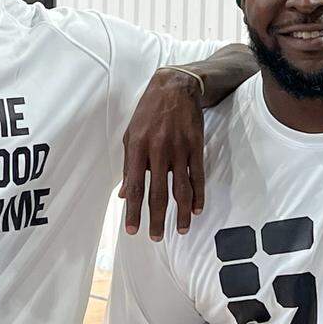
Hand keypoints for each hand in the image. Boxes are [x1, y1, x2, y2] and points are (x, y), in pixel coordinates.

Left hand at [119, 67, 204, 240]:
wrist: (175, 86)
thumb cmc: (148, 111)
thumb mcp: (131, 134)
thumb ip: (129, 165)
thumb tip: (124, 194)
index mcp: (137, 147)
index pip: (135, 186)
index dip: (134, 211)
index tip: (132, 230)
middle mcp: (158, 149)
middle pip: (158, 192)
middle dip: (156, 218)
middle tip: (156, 237)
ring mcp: (179, 148)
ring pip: (181, 188)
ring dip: (181, 212)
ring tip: (180, 229)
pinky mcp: (196, 145)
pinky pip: (198, 175)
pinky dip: (198, 194)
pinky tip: (196, 209)